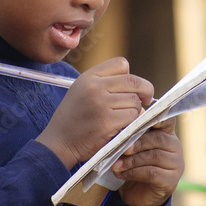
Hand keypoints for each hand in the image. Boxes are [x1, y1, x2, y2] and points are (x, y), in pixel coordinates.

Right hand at [37, 57, 153, 169]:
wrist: (58, 142)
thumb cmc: (73, 119)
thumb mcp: (82, 92)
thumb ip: (106, 85)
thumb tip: (140, 89)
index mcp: (88, 76)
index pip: (121, 63)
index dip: (130, 75)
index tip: (131, 88)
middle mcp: (94, 86)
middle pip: (133, 81)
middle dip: (146, 90)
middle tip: (147, 99)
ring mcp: (101, 104)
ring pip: (135, 101)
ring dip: (135, 111)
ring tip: (123, 118)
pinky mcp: (107, 121)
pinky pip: (132, 117)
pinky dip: (131, 123)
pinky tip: (121, 127)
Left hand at [112, 118, 183, 205]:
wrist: (139, 195)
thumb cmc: (136, 165)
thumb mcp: (134, 148)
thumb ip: (133, 136)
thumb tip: (124, 124)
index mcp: (168, 134)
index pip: (167, 121)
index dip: (158, 117)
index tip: (144, 117)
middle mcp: (176, 147)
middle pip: (158, 139)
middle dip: (137, 143)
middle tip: (121, 148)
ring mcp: (176, 165)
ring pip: (154, 156)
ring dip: (132, 160)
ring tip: (116, 164)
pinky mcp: (171, 181)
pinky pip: (151, 173)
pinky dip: (133, 173)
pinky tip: (121, 174)